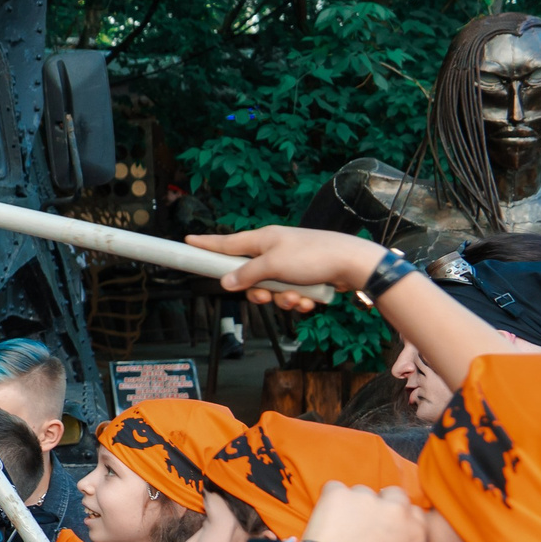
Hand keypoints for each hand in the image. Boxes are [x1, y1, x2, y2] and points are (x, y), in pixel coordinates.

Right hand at [185, 227, 382, 312]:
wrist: (353, 263)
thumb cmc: (313, 256)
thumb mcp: (274, 265)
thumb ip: (247, 274)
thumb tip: (225, 282)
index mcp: (262, 240)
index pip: (225, 243)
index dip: (206, 244)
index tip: (187, 241)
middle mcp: (273, 250)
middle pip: (248, 276)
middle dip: (258, 292)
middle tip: (266, 297)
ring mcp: (289, 263)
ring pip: (270, 289)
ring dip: (282, 299)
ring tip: (298, 298)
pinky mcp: (303, 276)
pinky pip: (289, 293)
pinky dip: (297, 300)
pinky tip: (309, 301)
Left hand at [301, 482, 428, 541]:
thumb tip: (400, 537)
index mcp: (416, 531)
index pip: (413, 511)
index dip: (397, 516)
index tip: (384, 524)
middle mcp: (396, 510)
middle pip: (393, 494)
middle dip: (381, 502)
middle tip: (362, 520)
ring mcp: (368, 499)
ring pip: (361, 492)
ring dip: (352, 504)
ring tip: (340, 529)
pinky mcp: (341, 494)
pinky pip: (334, 489)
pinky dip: (329, 501)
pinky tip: (326, 521)